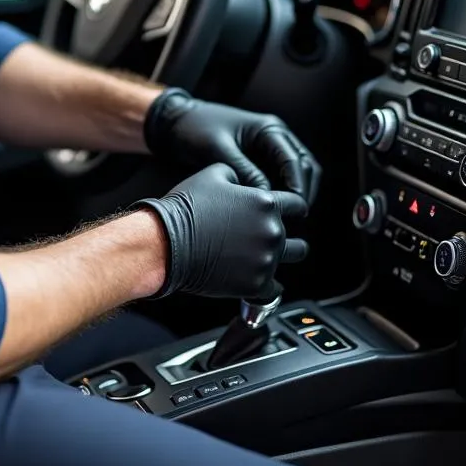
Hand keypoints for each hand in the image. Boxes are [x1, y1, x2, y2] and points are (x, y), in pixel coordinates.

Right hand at [132, 163, 307, 298]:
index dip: (294, 209)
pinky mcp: (255, 285)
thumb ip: (237, 175)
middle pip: (298, 239)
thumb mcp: (212, 174)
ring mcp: (266, 260)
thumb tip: (242, 182)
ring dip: (278, 259)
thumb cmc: (186, 208)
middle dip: (286, 238)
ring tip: (263, 259)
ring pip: (290, 262)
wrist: (167, 243)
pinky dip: (265, 287)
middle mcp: (272, 231)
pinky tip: (255, 281)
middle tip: (269, 240)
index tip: (291, 214)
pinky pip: (274, 291)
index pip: (298, 205)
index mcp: (265, 203)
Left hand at [143, 88, 320, 207]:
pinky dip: (281, 194)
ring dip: (295, 193)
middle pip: (305, 167)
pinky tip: (272, 210)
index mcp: (268, 128)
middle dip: (303, 191)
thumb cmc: (195, 129)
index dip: (298, 185)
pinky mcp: (260, 161)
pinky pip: (279, 179)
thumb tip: (267, 196)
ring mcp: (269, 149)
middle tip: (295, 215)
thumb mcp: (218, 149)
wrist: (176, 123)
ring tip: (285, 216)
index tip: (295, 207)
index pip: (295, 160)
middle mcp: (274, 137)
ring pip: (296, 175)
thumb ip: (244, 170)